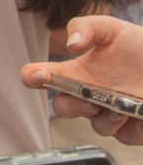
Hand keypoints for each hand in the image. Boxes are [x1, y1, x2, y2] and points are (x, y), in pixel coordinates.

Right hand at [20, 15, 142, 145]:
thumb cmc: (139, 46)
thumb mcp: (111, 29)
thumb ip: (85, 27)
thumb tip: (71, 45)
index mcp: (78, 72)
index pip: (43, 77)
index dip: (32, 77)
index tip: (38, 75)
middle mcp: (90, 94)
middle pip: (63, 108)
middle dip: (69, 106)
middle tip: (87, 99)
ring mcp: (109, 112)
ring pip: (96, 126)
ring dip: (105, 119)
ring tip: (121, 107)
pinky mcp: (131, 127)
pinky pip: (123, 137)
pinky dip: (129, 128)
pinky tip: (137, 114)